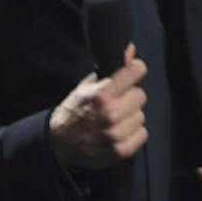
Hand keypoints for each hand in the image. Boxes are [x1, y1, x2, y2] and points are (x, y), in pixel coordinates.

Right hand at [49, 44, 148, 169]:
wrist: (60, 143)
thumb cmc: (74, 110)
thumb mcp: (87, 85)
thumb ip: (111, 68)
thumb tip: (131, 50)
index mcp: (101, 94)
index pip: (135, 71)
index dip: (135, 70)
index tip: (132, 72)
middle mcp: (110, 113)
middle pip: (140, 95)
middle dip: (129, 97)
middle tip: (117, 102)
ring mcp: (116, 134)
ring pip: (141, 116)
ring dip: (130, 117)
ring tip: (115, 119)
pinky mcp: (121, 150)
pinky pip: (142, 134)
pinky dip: (132, 133)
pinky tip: (118, 132)